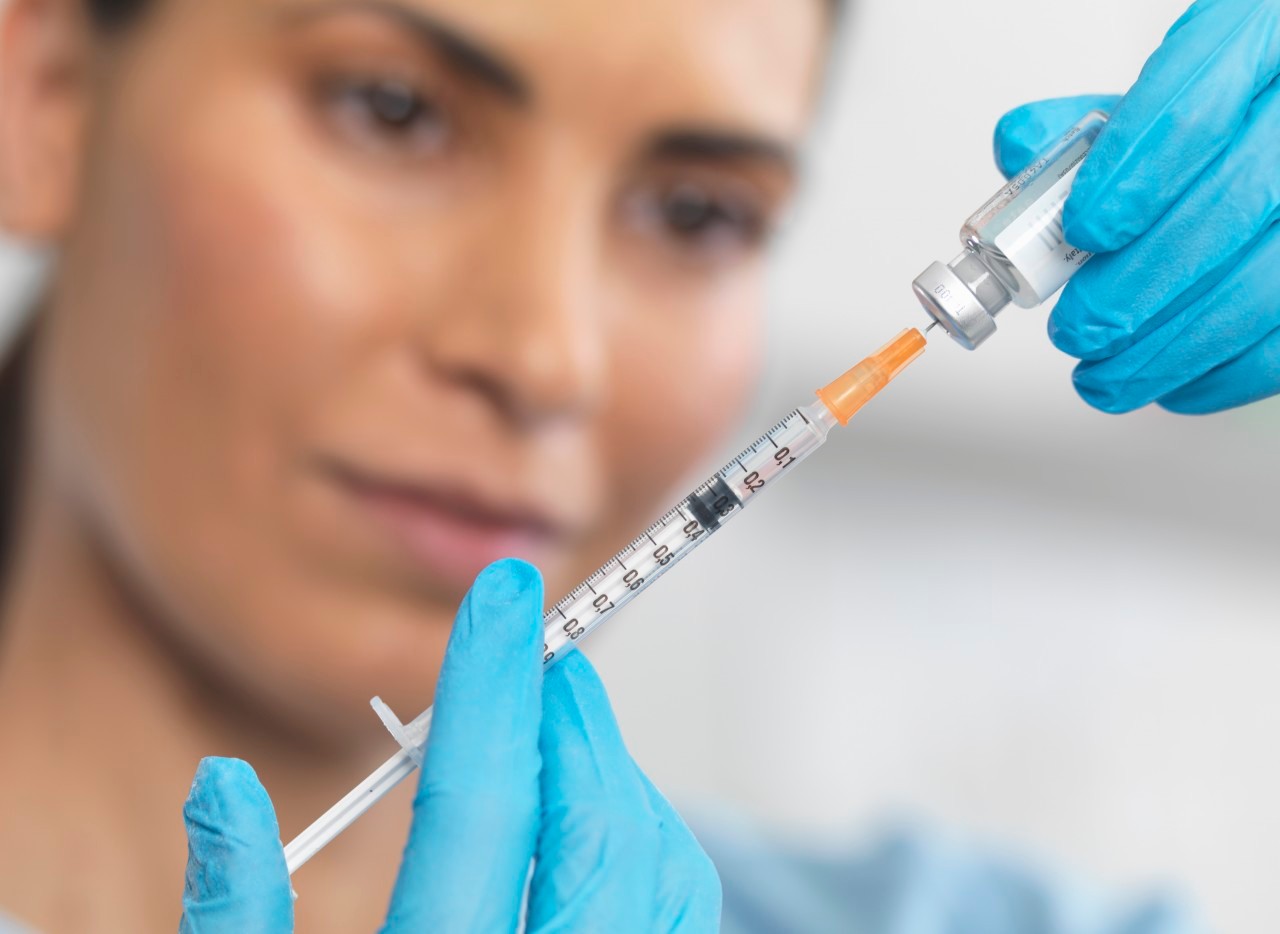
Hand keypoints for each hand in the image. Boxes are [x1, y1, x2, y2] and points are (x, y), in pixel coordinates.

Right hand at [178, 559, 720, 931]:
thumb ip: (229, 915)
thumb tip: (227, 787)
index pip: (473, 806)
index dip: (491, 684)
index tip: (509, 594)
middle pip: (592, 832)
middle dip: (573, 723)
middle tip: (542, 659)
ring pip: (658, 873)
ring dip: (618, 779)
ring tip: (562, 735)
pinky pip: (674, 920)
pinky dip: (646, 848)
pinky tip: (594, 828)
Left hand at [993, 0, 1279, 413]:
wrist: (1276, 142)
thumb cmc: (1218, 125)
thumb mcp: (1155, 100)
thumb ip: (1082, 127)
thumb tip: (1021, 150)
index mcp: (1254, 45)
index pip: (1195, 107)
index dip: (1132, 174)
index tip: (1082, 231)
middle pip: (1230, 206)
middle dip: (1135, 286)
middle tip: (1075, 329)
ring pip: (1265, 286)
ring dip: (1170, 349)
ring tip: (1102, 376)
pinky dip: (1223, 376)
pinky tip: (1171, 385)